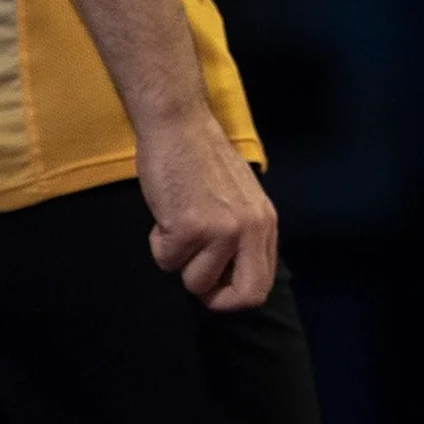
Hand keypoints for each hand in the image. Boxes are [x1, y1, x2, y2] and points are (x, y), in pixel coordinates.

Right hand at [138, 108, 278, 309]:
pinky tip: (165, 214)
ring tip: (177, 225)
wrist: (179, 125)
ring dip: (178, 260)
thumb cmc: (202, 160)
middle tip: (192, 274)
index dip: (232, 295)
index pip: (261, 285)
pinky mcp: (192, 227)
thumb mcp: (240, 199)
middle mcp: (251, 228)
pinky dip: (159, 243)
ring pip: (195, 282)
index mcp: (265, 222)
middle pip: (246, 297)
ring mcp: (223, 229)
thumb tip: (228, 278)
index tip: (212, 284)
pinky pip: (167, 260)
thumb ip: (242, 235)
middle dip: (214, 298)